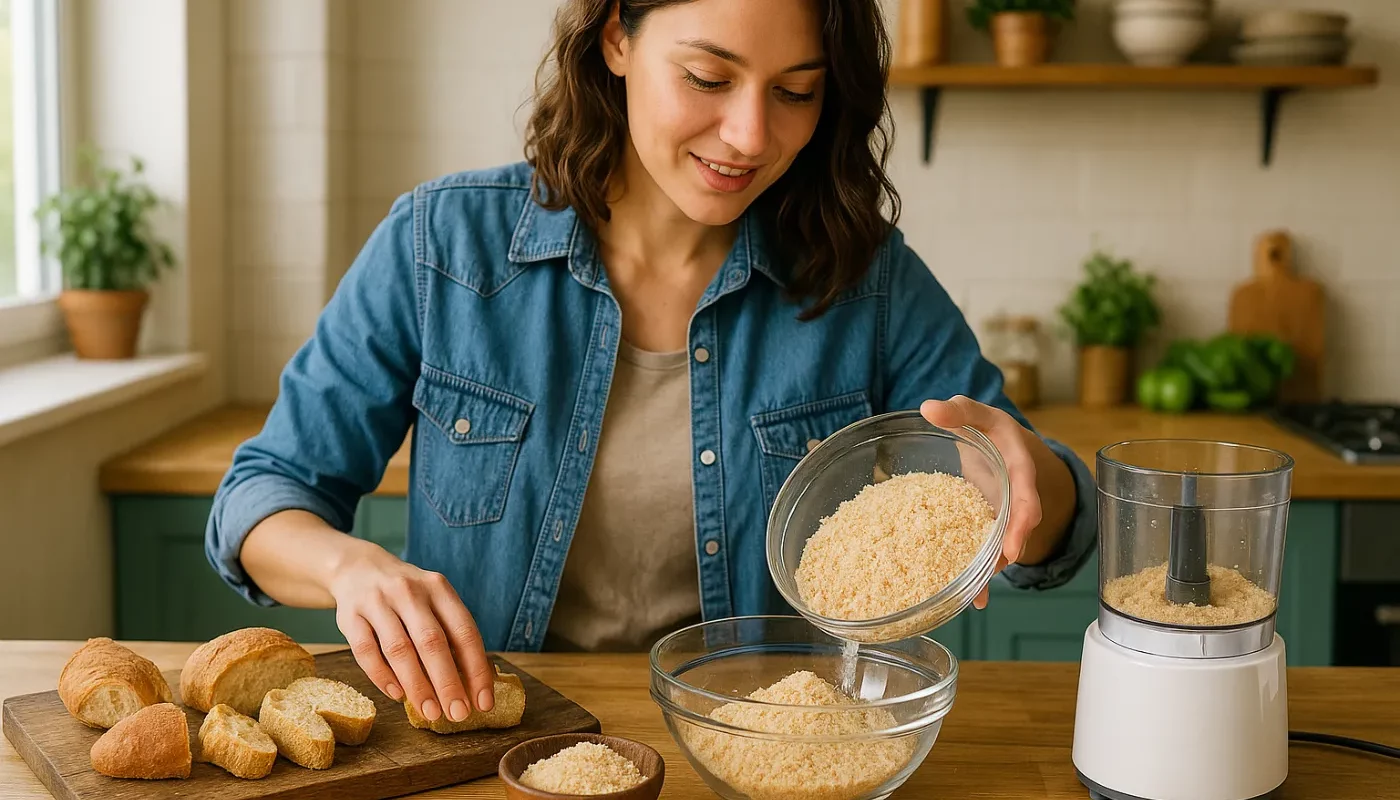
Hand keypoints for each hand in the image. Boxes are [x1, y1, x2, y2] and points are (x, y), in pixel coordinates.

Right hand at [327, 540, 495, 722]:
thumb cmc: (407, 596)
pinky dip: (383, 677)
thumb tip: (473, 685)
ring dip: (417, 686)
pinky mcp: (350, 616)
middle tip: (457, 714)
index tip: (483, 703)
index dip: (476, 670)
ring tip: (430, 712)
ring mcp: (377, 602)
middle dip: (447, 683)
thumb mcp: (434, 601)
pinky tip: (398, 695)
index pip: (464, 632)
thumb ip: (451, 635)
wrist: (358, 568)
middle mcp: (410, 591)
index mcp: (439, 588)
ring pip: (399, 649)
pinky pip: (366, 652)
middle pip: (432, 642)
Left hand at [919, 395, 1042, 609]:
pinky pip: (984, 550)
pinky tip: (969, 600)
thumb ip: (959, 410)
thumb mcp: (979, 413)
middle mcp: (1015, 496)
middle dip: (1009, 550)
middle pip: (1017, 528)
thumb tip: (929, 407)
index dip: (1022, 518)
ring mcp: (1002, 516)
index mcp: (1019, 467)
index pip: (1026, 493)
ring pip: (1000, 547)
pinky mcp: (986, 527)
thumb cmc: (991, 429)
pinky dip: (977, 574)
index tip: (1015, 542)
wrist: (1002, 446)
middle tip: (999, 568)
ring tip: (977, 597)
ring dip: (990, 572)